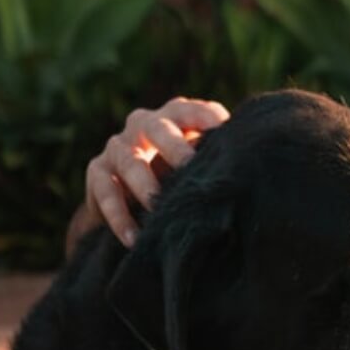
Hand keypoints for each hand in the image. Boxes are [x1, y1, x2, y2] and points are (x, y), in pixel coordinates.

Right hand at [84, 97, 228, 245]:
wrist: (137, 195)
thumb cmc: (185, 173)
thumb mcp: (202, 162)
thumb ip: (219, 159)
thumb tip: (252, 177)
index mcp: (175, 116)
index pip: (193, 111)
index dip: (207, 119)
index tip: (224, 133)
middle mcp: (144, 124)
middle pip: (158, 129)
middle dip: (174, 147)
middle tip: (189, 168)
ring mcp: (118, 146)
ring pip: (129, 162)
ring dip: (145, 187)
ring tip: (159, 210)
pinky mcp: (97, 171)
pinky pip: (104, 191)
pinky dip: (119, 217)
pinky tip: (135, 239)